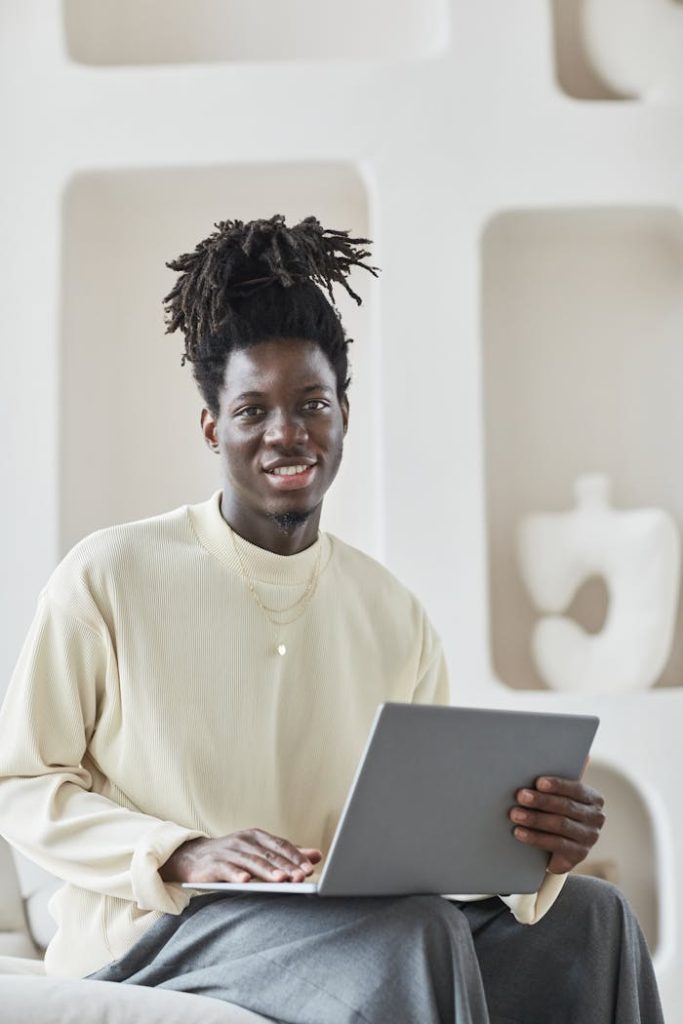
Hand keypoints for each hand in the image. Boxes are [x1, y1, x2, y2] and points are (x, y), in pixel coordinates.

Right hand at [159, 829, 322, 883]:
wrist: (192, 857)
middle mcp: (244, 840)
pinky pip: (227, 869)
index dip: (296, 856)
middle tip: (301, 877)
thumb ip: (286, 855)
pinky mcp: (213, 864)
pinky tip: (246, 882)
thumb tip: (317, 856)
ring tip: (282, 881)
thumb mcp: (259, 852)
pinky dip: (237, 875)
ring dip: (267, 872)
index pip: (281, 845)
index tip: (310, 869)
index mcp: (257, 836)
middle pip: (269, 854)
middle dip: (286, 866)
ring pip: (252, 862)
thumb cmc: (232, 856)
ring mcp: (228, 851)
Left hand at [509, 776, 605, 873]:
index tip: (538, 782)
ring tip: (515, 814)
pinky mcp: (579, 854)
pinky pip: (556, 844)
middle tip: (520, 796)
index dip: (557, 785)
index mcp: (593, 798)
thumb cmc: (553, 811)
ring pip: (560, 825)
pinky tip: (519, 833)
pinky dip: (535, 838)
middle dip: (541, 801)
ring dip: (535, 819)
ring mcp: (589, 837)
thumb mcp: (557, 796)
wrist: (554, 847)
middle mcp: (596, 818)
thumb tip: (553, 759)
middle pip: (566, 807)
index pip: (576, 789)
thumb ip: (555, 782)